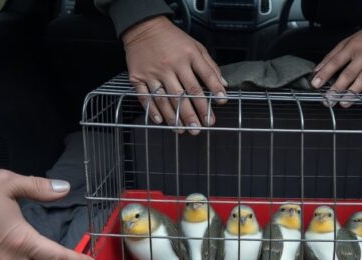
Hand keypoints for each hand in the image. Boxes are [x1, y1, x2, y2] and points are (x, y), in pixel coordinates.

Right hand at [122, 16, 226, 134]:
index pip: (205, 75)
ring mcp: (153, 72)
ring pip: (166, 99)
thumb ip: (210, 66)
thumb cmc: (172, 38)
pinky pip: (145, 97)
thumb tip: (223, 85)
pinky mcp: (138, 77)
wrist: (143, 26)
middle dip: (195, 112)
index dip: (214, 89)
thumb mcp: (195, 46)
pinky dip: (153, 110)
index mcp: (187, 56)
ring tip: (183, 130)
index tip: (221, 102)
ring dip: (175, 117)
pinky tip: (161, 121)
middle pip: (185, 93)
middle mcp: (171, 65)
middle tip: (201, 127)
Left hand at [312, 24, 361, 106]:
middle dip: (337, 88)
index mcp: (352, 47)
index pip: (335, 62)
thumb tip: (317, 71)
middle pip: (348, 73)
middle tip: (328, 100)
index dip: (325, 74)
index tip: (316, 84)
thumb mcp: (349, 41)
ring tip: (343, 102)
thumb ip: (333, 56)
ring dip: (353, 92)